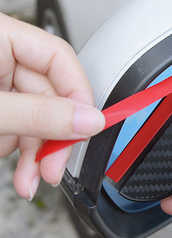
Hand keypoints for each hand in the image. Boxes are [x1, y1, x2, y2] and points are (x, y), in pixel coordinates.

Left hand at [0, 13, 104, 199]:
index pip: (58, 58)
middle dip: (52, 138)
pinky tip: (16, 169)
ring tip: (27, 179)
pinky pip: (19, 126)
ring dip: (35, 153)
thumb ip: (37, 115)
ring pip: (35, 117)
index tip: (86, 127)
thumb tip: (88, 119)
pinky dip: (20, 151)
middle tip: (53, 167)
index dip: (78, 94)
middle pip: (50, 95)